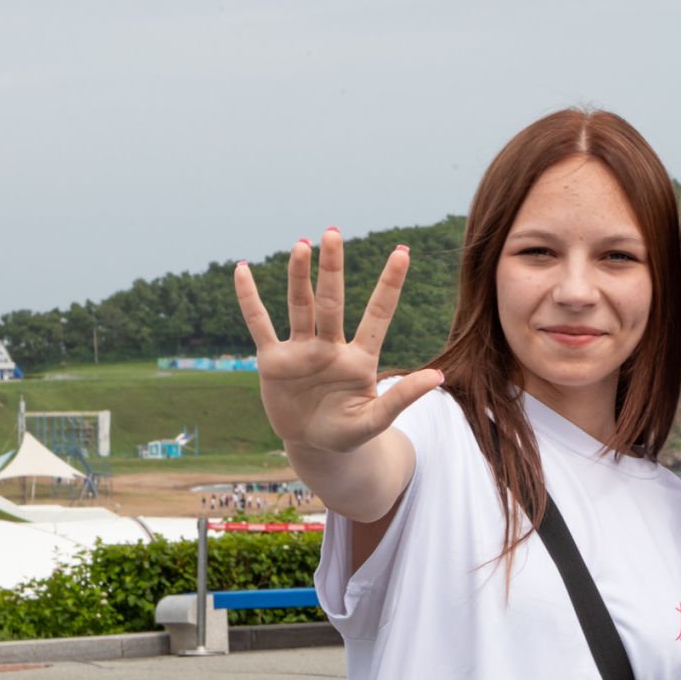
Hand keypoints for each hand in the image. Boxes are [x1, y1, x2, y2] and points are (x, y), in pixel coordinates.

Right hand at [234, 229, 441, 453]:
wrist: (315, 446)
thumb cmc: (349, 432)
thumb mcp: (376, 420)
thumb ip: (402, 397)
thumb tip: (438, 377)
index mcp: (359, 358)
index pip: (377, 314)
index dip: (389, 284)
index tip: (402, 253)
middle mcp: (330, 346)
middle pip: (331, 301)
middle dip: (332, 269)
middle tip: (333, 233)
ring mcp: (301, 350)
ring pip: (300, 306)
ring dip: (298, 276)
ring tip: (301, 245)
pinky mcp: (273, 360)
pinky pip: (260, 324)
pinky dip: (250, 299)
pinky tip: (242, 271)